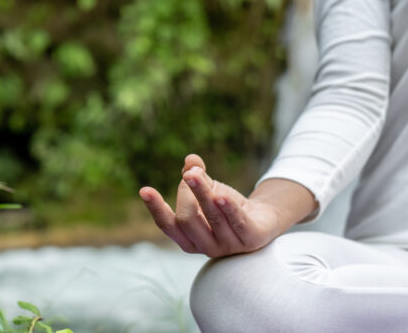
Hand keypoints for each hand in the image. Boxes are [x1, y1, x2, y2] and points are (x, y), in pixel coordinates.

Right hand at [139, 154, 310, 257]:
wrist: (263, 219)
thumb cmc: (227, 207)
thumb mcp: (209, 190)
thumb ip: (197, 177)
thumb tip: (190, 159)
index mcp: (189, 239)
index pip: (168, 226)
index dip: (156, 208)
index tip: (145, 190)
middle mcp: (206, 247)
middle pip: (187, 220)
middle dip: (186, 193)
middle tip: (191, 174)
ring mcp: (228, 246)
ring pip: (212, 218)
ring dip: (202, 193)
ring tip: (194, 172)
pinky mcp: (251, 240)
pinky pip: (237, 223)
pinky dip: (228, 208)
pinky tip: (221, 195)